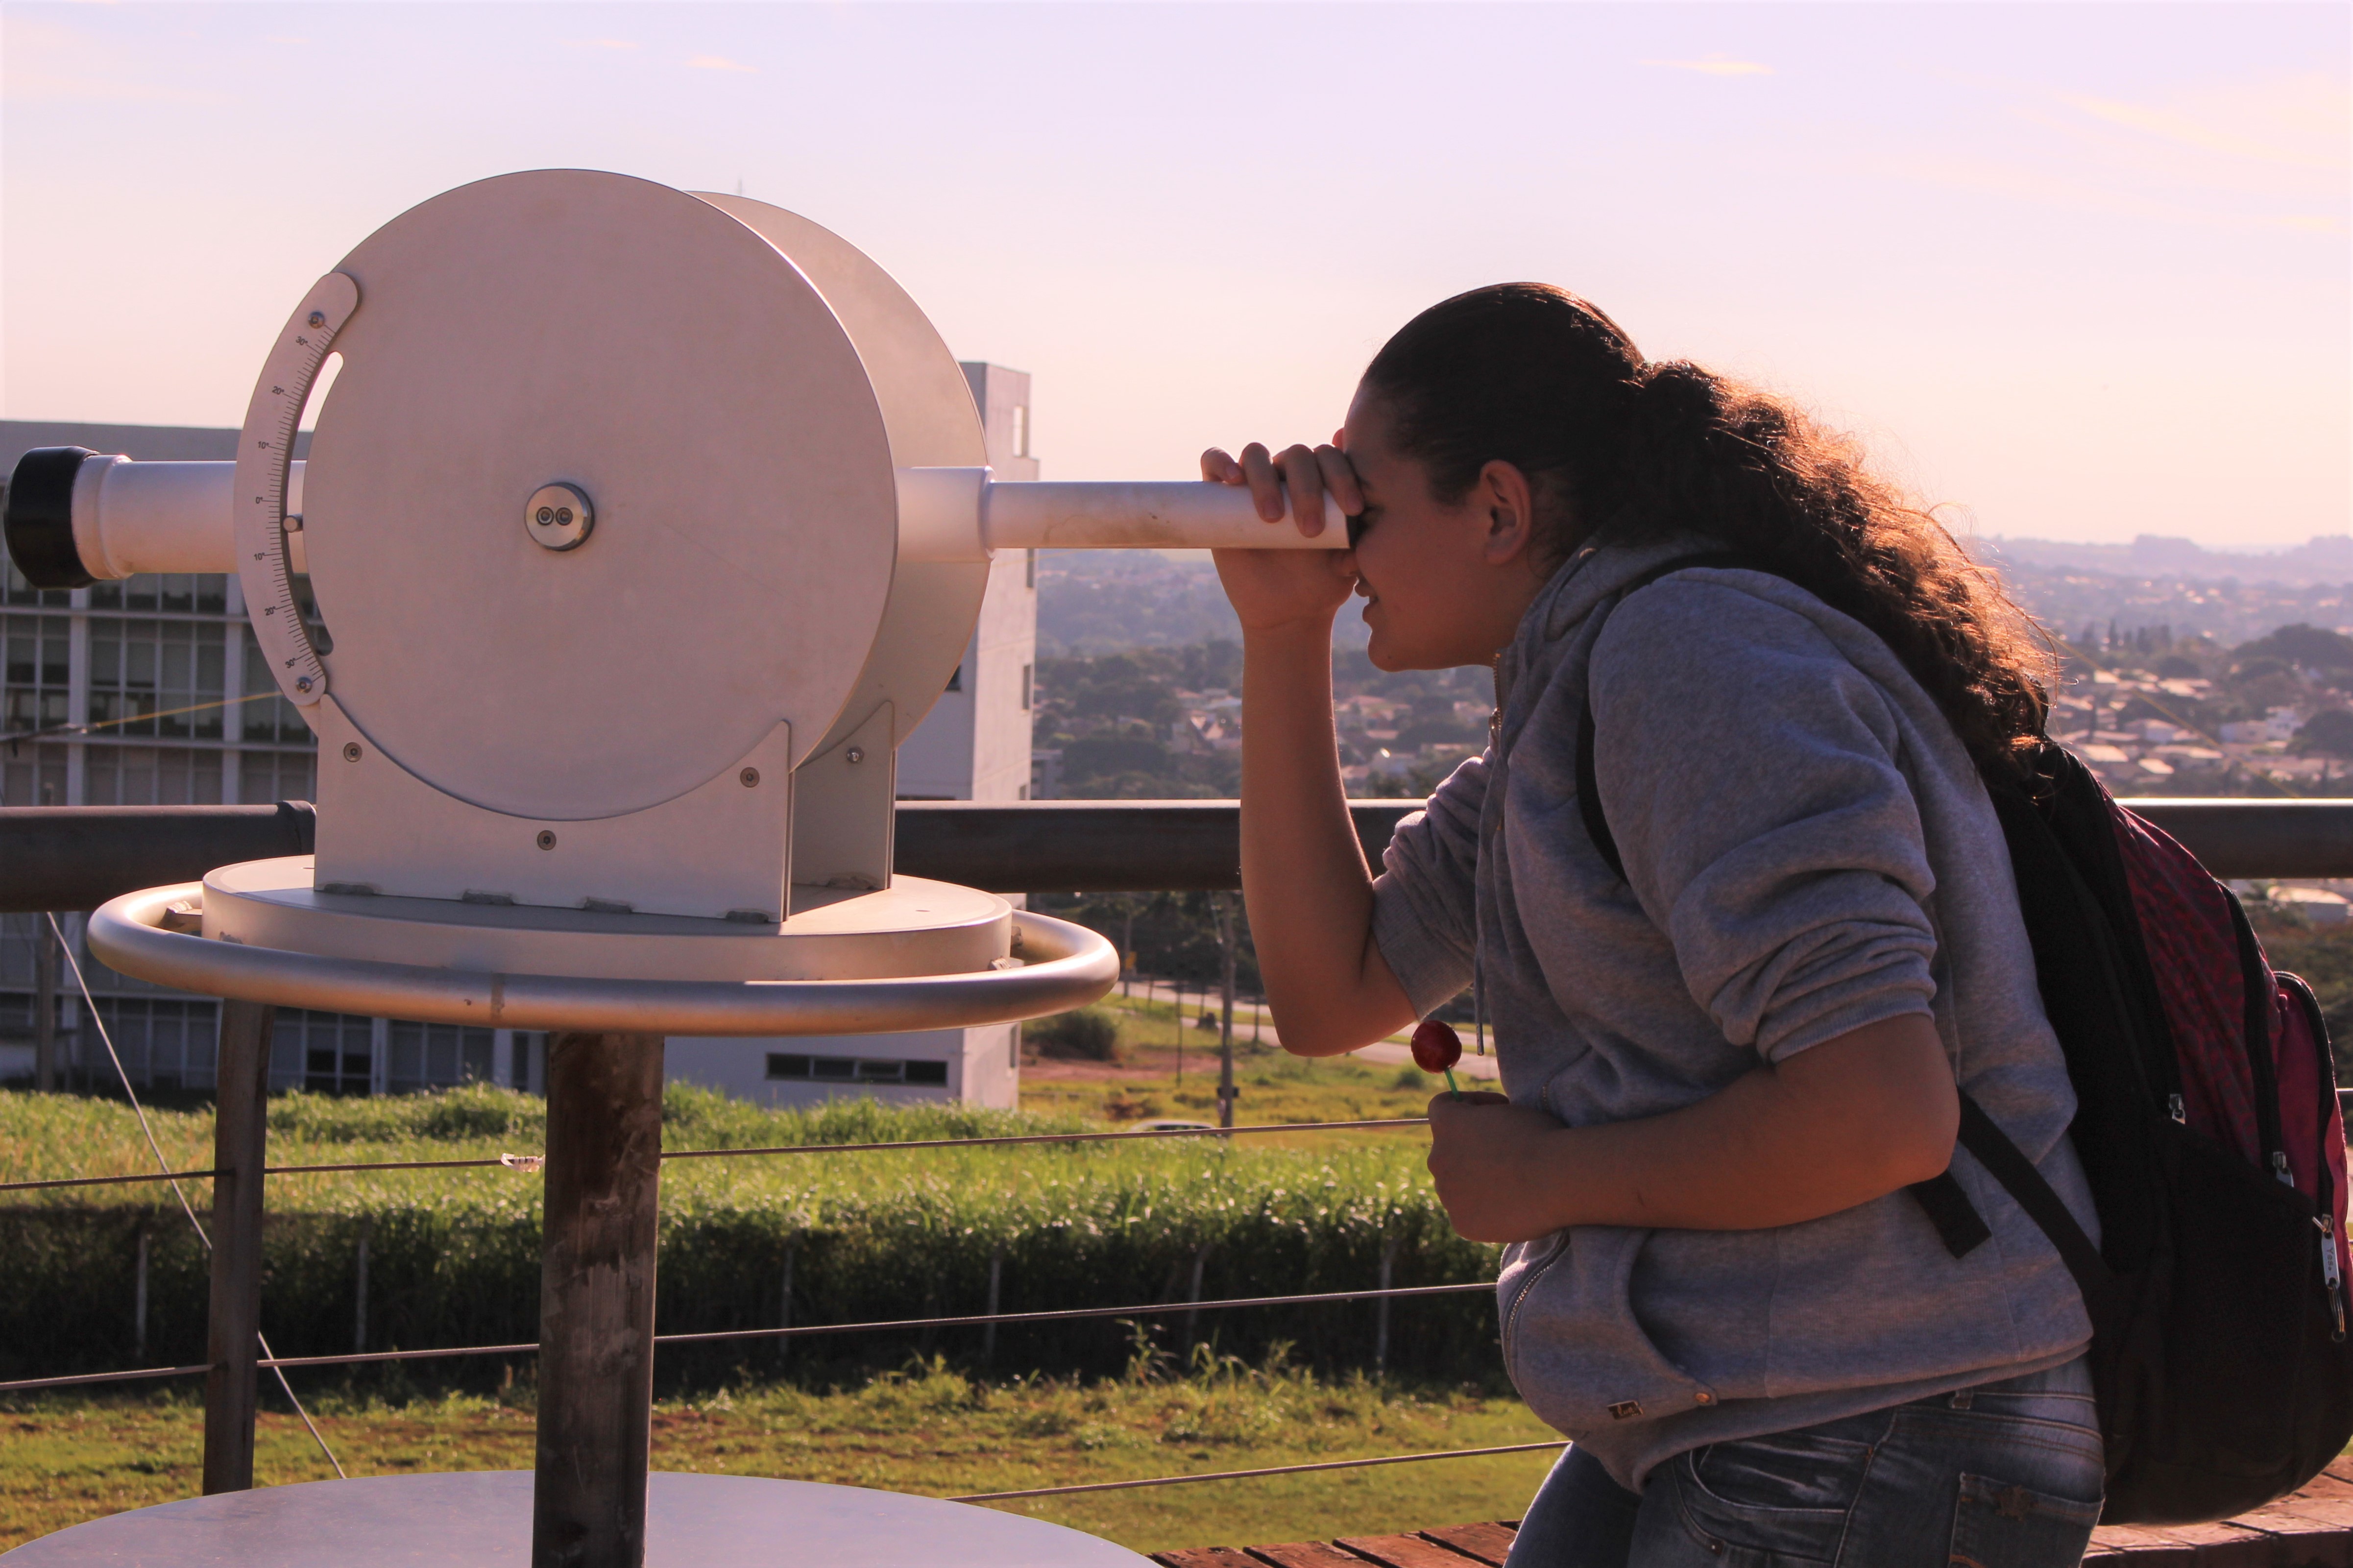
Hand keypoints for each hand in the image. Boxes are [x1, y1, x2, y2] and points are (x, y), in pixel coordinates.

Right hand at [1203, 439, 1362, 635]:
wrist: (1289, 611)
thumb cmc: (1324, 582)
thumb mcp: (1351, 560)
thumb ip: (1362, 537)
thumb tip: (1363, 513)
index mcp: (1322, 480)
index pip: (1331, 457)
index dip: (1343, 476)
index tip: (1353, 510)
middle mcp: (1288, 475)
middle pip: (1297, 454)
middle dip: (1307, 488)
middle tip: (1311, 529)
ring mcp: (1254, 483)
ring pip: (1255, 454)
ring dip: (1266, 479)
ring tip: (1273, 517)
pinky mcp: (1220, 497)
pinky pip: (1212, 461)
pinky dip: (1220, 461)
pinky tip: (1233, 479)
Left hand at [1426, 1092, 1574, 1243]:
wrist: (1556, 1179)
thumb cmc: (1540, 1138)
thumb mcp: (1509, 1112)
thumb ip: (1487, 1119)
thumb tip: (1487, 1130)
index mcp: (1447, 1123)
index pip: (1441, 1107)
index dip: (1468, 1105)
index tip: (1494, 1111)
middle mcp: (1438, 1158)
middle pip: (1447, 1151)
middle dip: (1471, 1149)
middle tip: (1504, 1153)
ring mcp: (1447, 1194)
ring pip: (1457, 1185)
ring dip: (1477, 1182)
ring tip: (1513, 1184)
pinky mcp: (1461, 1223)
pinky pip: (1469, 1213)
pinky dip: (1486, 1210)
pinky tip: (1512, 1206)